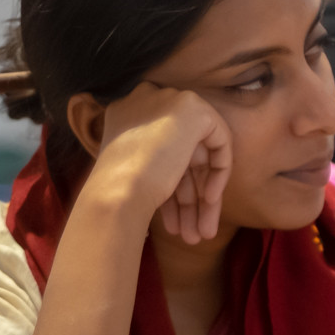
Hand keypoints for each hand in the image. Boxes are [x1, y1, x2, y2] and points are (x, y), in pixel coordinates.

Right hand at [84, 82, 231, 242]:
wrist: (116, 192)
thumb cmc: (116, 192)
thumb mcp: (132, 171)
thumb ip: (154, 163)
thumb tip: (177, 177)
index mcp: (126, 112)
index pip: (159, 150)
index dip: (172, 187)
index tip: (172, 217)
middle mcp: (147, 99)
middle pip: (180, 155)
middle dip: (187, 198)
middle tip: (191, 233)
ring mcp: (172, 100)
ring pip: (198, 156)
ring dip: (200, 199)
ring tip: (201, 235)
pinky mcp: (195, 109)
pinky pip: (219, 144)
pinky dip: (218, 175)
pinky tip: (209, 202)